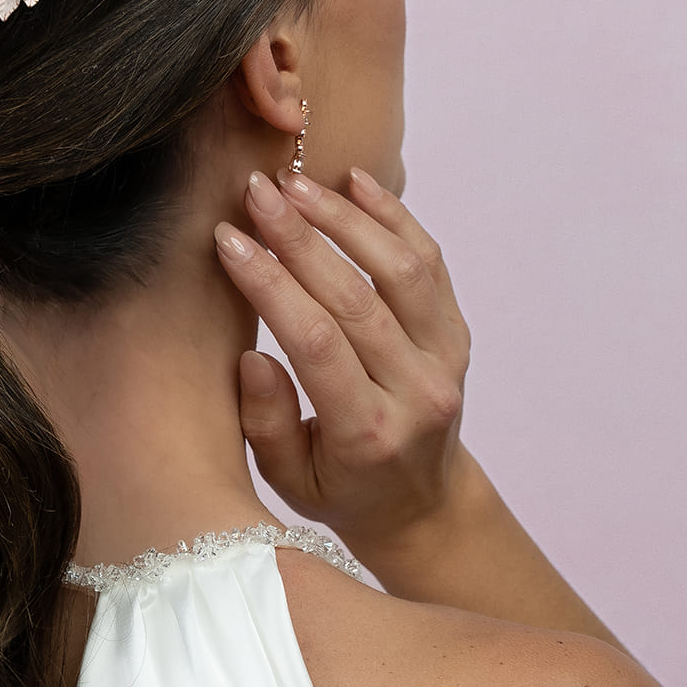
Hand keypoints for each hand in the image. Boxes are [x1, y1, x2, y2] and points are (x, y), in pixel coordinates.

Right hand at [213, 167, 472, 548]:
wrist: (422, 504)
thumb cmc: (339, 491)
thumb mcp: (289, 482)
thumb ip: (265, 423)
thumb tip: (252, 354)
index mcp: (369, 433)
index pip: (315, 342)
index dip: (270, 284)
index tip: (228, 240)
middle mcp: (418, 393)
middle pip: (356, 297)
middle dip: (299, 237)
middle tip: (255, 192)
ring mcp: (447, 359)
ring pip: (400, 270)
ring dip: (346, 218)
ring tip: (296, 183)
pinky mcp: (458, 334)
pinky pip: (430, 263)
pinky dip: (395, 216)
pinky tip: (355, 182)